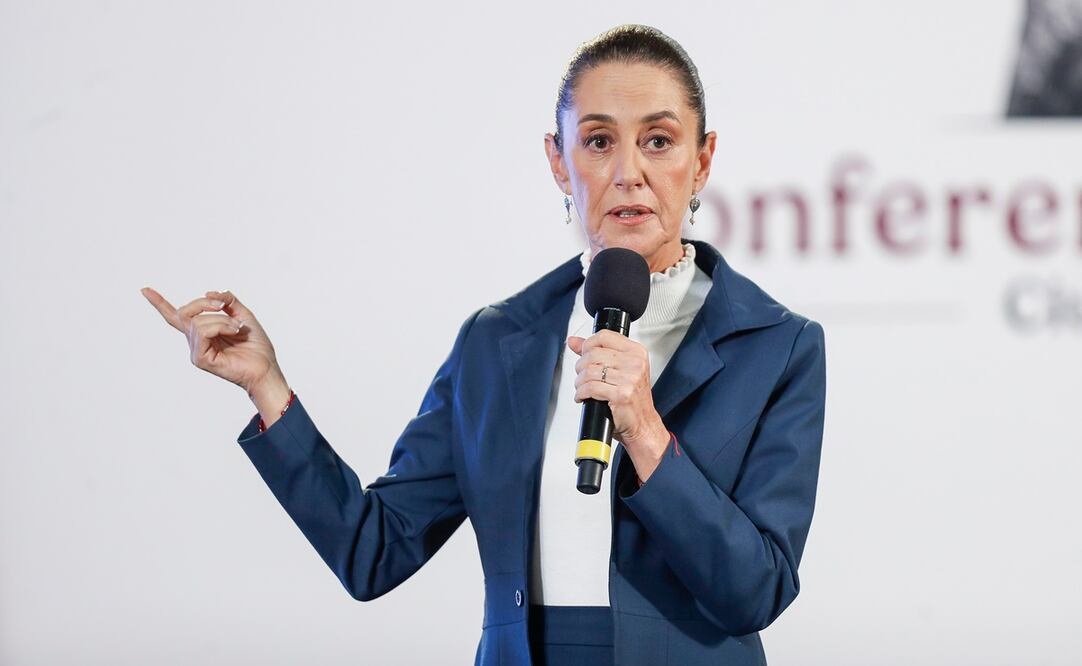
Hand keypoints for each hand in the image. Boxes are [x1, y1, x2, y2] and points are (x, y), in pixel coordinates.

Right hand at [141, 287, 283, 395]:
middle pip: (184, 313)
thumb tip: (210, 292)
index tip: (144, 290)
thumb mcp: (243, 315)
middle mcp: (196, 341)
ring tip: (237, 327)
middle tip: (224, 306)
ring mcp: (196, 351)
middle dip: (203, 303)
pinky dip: (220, 326)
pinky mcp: (200, 359)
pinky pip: (202, 332)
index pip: (176, 317)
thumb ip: (228, 301)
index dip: (160, 303)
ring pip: (197, 321)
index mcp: (203, 332)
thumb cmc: (256, 346)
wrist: (266, 367)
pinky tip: (234, 331)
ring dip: (221, 318)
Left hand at [567, 330, 669, 477]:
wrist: (643, 424)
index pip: (603, 336)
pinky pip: (590, 387)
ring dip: (579, 382)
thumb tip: (573, 341)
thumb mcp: (619, 369)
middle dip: (581, 366)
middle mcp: (635, 363)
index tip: (584, 354)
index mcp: (636, 352)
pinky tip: (583, 396)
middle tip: (582, 376)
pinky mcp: (621, 394)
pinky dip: (581, 393)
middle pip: (593, 354)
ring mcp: (629, 378)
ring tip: (582, 388)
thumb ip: (596, 352)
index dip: (588, 345)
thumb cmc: (632, 398)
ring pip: (589, 371)